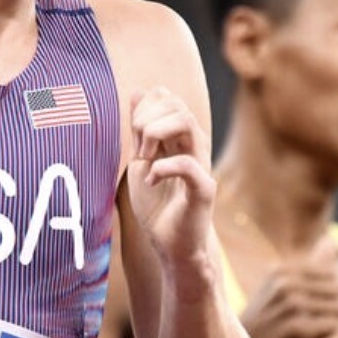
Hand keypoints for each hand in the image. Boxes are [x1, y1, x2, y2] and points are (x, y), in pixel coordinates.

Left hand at [126, 87, 216, 279]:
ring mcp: (201, 164)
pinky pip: (189, 164)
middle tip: (138, 150)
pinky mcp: (203, 189)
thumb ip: (139, 129)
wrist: (171, 246)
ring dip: (155, 134)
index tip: (133, 138)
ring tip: (145, 159)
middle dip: (147, 120)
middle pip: (176, 104)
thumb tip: (138, 92)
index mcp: (179, 137)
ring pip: (187, 122)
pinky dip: (163, 167)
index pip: (166, 96)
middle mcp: (194, 145)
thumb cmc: (157, 205)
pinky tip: (151, 180)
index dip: (143, 108)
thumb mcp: (140, 161)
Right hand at [240, 247, 337, 337]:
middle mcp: (285, 283)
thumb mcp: (278, 287)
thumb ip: (308, 269)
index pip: (332, 273)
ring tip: (303, 329)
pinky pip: (334, 326)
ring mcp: (290, 304)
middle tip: (305, 319)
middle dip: (330, 308)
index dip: (324, 293)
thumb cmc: (266, 320)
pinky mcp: (296, 327)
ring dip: (327, 323)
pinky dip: (323, 335)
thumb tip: (335, 246)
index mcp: (281, 270)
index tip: (302, 306)